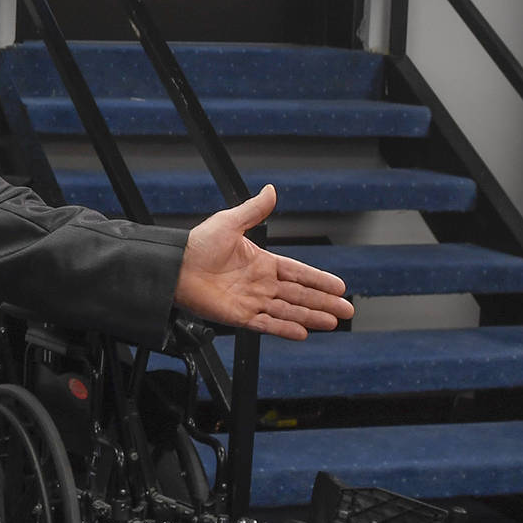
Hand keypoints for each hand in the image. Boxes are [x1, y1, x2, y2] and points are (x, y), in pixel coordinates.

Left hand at [174, 184, 352, 339]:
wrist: (174, 266)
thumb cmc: (197, 244)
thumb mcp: (229, 222)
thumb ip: (254, 210)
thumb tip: (271, 190)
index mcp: (261, 262)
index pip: (298, 272)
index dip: (318, 279)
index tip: (339, 286)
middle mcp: (259, 283)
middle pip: (299, 294)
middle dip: (324, 302)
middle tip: (347, 309)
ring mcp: (251, 301)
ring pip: (288, 310)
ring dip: (311, 316)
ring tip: (333, 322)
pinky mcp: (238, 316)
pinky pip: (266, 323)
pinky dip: (284, 328)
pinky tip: (303, 332)